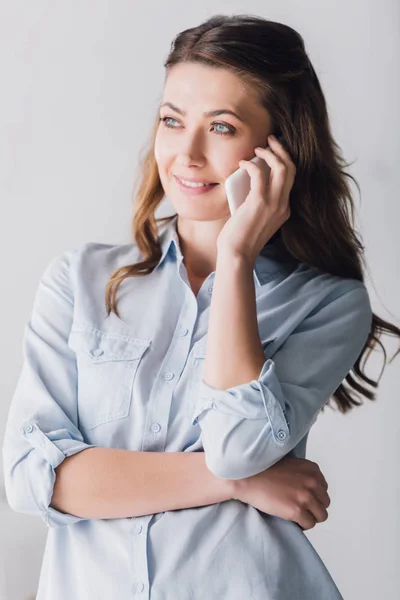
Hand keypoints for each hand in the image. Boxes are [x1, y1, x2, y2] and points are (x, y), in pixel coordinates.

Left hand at [217, 135, 295, 264]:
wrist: (237, 254)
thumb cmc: (240, 239)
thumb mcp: (254, 218)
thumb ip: (256, 202)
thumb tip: (246, 183)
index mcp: (284, 210)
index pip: (291, 179)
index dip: (284, 161)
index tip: (274, 151)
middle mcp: (283, 205)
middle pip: (291, 169)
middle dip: (282, 151)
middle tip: (270, 141)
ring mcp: (274, 204)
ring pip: (282, 168)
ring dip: (271, 153)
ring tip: (259, 148)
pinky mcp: (260, 202)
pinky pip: (259, 174)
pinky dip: (252, 164)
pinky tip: (243, 163)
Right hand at [230, 456, 330, 530]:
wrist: (247, 477)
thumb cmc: (264, 470)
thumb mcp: (290, 464)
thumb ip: (303, 474)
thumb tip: (309, 489)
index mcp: (312, 470)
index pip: (323, 489)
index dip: (313, 495)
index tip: (302, 498)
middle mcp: (313, 482)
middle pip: (324, 503)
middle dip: (313, 507)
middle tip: (298, 508)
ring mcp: (306, 497)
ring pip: (321, 516)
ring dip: (310, 517)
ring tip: (296, 515)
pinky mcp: (297, 510)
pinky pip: (309, 524)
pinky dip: (302, 525)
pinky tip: (292, 520)